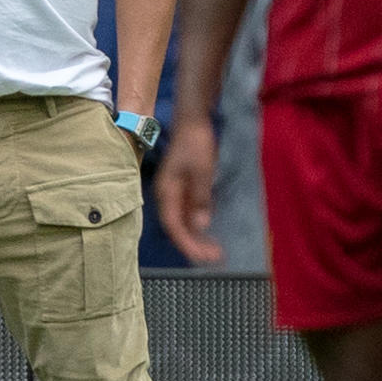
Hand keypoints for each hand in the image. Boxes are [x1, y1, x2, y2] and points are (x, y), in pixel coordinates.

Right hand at [154, 118, 224, 266]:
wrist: (192, 122)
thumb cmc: (196, 145)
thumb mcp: (201, 172)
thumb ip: (200, 199)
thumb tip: (199, 226)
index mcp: (166, 193)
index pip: (174, 226)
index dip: (188, 244)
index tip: (204, 257)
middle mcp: (167, 196)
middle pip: (177, 227)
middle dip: (194, 245)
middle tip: (215, 258)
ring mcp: (174, 192)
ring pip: (182, 221)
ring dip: (196, 237)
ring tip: (214, 250)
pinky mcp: (182, 188)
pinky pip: (187, 213)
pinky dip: (197, 225)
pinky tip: (208, 231)